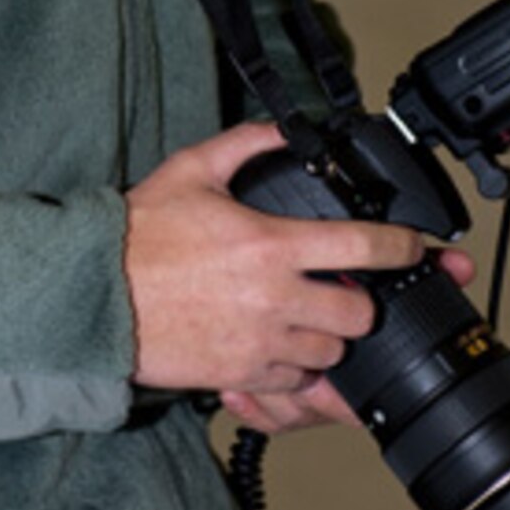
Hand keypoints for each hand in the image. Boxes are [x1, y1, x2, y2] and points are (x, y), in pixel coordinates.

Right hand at [124, 122, 429, 395]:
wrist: (95, 293)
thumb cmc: (139, 233)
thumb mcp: (192, 169)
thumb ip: (245, 143)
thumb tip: (282, 128)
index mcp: (270, 244)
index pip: (362, 247)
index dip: (402, 247)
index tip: (414, 247)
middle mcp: (274, 299)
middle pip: (359, 315)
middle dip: (361, 301)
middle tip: (343, 286)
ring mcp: (259, 343)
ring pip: (331, 352)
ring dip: (327, 333)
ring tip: (306, 314)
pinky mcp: (240, 375)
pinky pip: (294, 380)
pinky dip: (296, 364)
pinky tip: (276, 339)